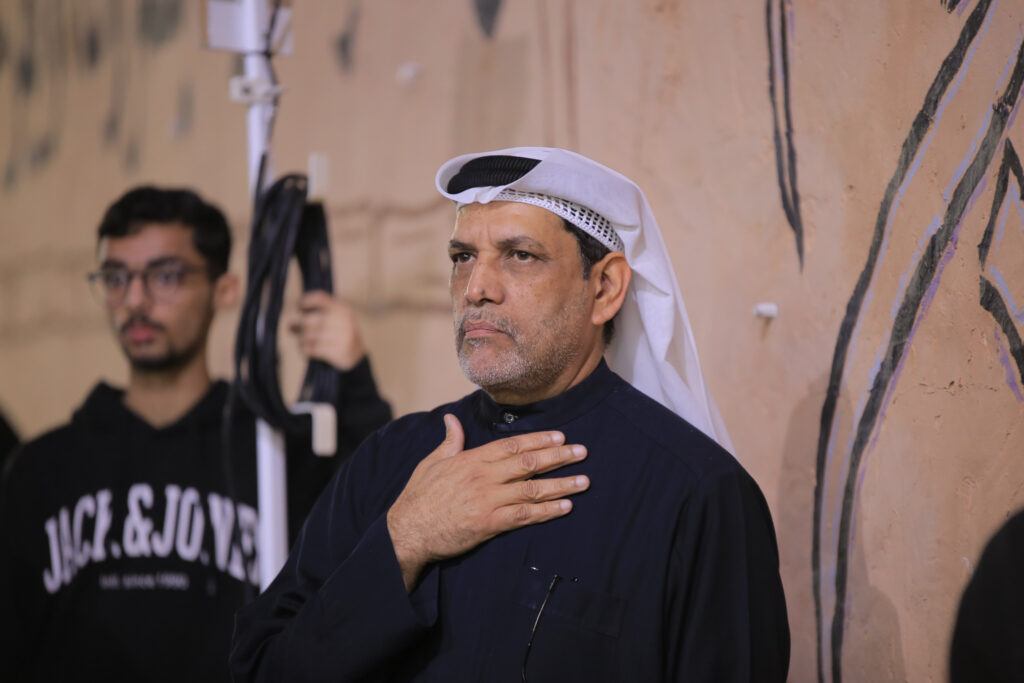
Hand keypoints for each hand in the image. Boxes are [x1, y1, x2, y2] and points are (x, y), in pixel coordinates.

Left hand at [289, 290, 366, 370]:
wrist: (356, 354)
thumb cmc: (338, 334)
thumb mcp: (332, 320)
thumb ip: (313, 318)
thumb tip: (290, 326)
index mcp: (342, 309)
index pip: (320, 298)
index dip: (305, 301)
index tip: (300, 307)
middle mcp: (343, 321)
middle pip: (310, 320)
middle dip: (300, 325)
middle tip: (296, 329)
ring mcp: (343, 337)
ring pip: (309, 336)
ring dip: (301, 339)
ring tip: (301, 341)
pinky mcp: (339, 351)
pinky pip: (313, 349)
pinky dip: (306, 350)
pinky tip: (306, 350)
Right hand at [386, 414, 588, 591]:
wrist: (407, 531)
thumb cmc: (418, 496)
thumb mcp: (432, 462)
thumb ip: (449, 441)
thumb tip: (452, 419)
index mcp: (471, 459)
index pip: (513, 445)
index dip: (539, 440)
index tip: (561, 436)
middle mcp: (483, 477)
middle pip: (529, 463)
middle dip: (559, 456)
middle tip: (582, 452)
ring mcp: (488, 500)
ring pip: (532, 489)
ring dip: (561, 484)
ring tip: (584, 481)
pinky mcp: (489, 524)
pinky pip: (525, 516)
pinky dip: (547, 511)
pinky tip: (565, 507)